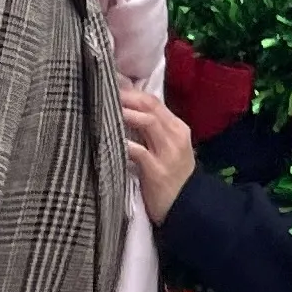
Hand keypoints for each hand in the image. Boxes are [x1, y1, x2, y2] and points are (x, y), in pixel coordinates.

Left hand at [119, 87, 195, 223]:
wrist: (187, 206)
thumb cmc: (172, 177)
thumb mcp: (167, 149)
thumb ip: (152, 131)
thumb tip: (126, 112)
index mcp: (177, 128)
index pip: (153, 101)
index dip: (131, 91)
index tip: (110, 85)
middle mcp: (175, 136)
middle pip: (151, 106)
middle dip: (127, 97)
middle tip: (104, 91)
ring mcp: (168, 153)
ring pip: (148, 122)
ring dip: (126, 113)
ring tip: (106, 108)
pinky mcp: (158, 171)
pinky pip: (139, 151)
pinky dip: (124, 143)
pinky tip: (110, 138)